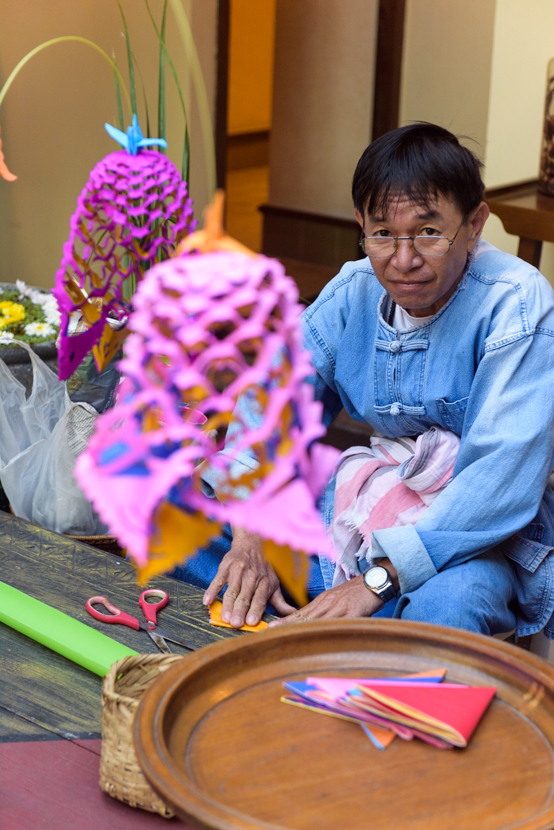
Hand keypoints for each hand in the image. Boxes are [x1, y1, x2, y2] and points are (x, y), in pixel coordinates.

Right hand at [202, 527, 295, 627]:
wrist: (250, 544)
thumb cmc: (263, 568)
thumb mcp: (274, 583)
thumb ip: (280, 601)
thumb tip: (293, 614)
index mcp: (264, 582)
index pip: (260, 598)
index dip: (256, 610)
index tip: (251, 622)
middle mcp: (252, 576)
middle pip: (245, 596)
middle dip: (240, 611)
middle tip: (235, 624)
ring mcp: (238, 571)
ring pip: (232, 590)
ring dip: (227, 604)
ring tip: (224, 617)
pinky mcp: (225, 567)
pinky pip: (218, 580)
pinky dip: (212, 590)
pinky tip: (207, 601)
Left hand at [268, 575, 382, 626]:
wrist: (374, 581)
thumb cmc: (355, 592)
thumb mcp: (336, 600)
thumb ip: (324, 610)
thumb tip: (311, 622)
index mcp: (322, 601)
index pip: (300, 613)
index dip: (286, 621)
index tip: (272, 627)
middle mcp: (328, 604)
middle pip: (305, 617)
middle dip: (288, 626)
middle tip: (272, 633)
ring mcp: (339, 608)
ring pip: (318, 620)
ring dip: (303, 629)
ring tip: (288, 637)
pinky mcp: (353, 613)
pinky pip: (339, 624)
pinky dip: (328, 631)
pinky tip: (320, 638)